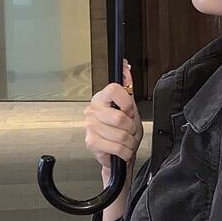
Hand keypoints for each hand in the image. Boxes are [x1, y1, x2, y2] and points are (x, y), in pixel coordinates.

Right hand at [84, 59, 142, 173]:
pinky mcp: (91, 142)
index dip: (126, 103)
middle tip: (129, 130)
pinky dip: (125, 152)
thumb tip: (125, 67)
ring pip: (120, 135)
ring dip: (129, 142)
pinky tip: (122, 149)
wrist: (118, 152)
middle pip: (120, 118)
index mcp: (101, 98)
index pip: (114, 90)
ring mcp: (90, 127)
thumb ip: (128, 86)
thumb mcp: (129, 107)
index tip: (129, 110)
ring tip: (126, 140)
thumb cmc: (122, 130)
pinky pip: (116, 147)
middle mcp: (93, 111)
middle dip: (131, 128)